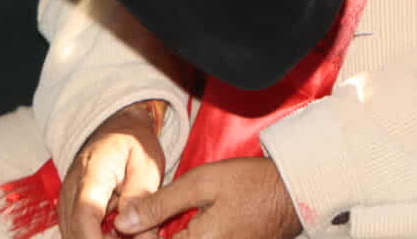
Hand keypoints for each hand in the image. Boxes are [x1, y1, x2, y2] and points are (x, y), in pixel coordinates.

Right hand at [58, 101, 166, 238]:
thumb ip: (140, 198)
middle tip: (135, 235)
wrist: (116, 129)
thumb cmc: (134, 145)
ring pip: (73, 235)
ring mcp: (66, 201)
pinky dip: (95, 237)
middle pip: (75, 232)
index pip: (85, 215)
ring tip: (129, 232)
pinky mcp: (68, 209)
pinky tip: (117, 233)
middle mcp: (71, 189)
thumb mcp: (147, 165)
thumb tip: (135, 231)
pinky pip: (76, 232)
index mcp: (93, 174)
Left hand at [113, 158, 300, 238]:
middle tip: (151, 216)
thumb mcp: (201, 182)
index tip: (134, 217)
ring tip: (173, 217)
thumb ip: (160, 204)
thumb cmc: (250, 183)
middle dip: (154, 234)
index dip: (138, 232)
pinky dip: (189, 235)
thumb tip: (123, 222)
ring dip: (171, 235)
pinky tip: (189, 224)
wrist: (293, 193)